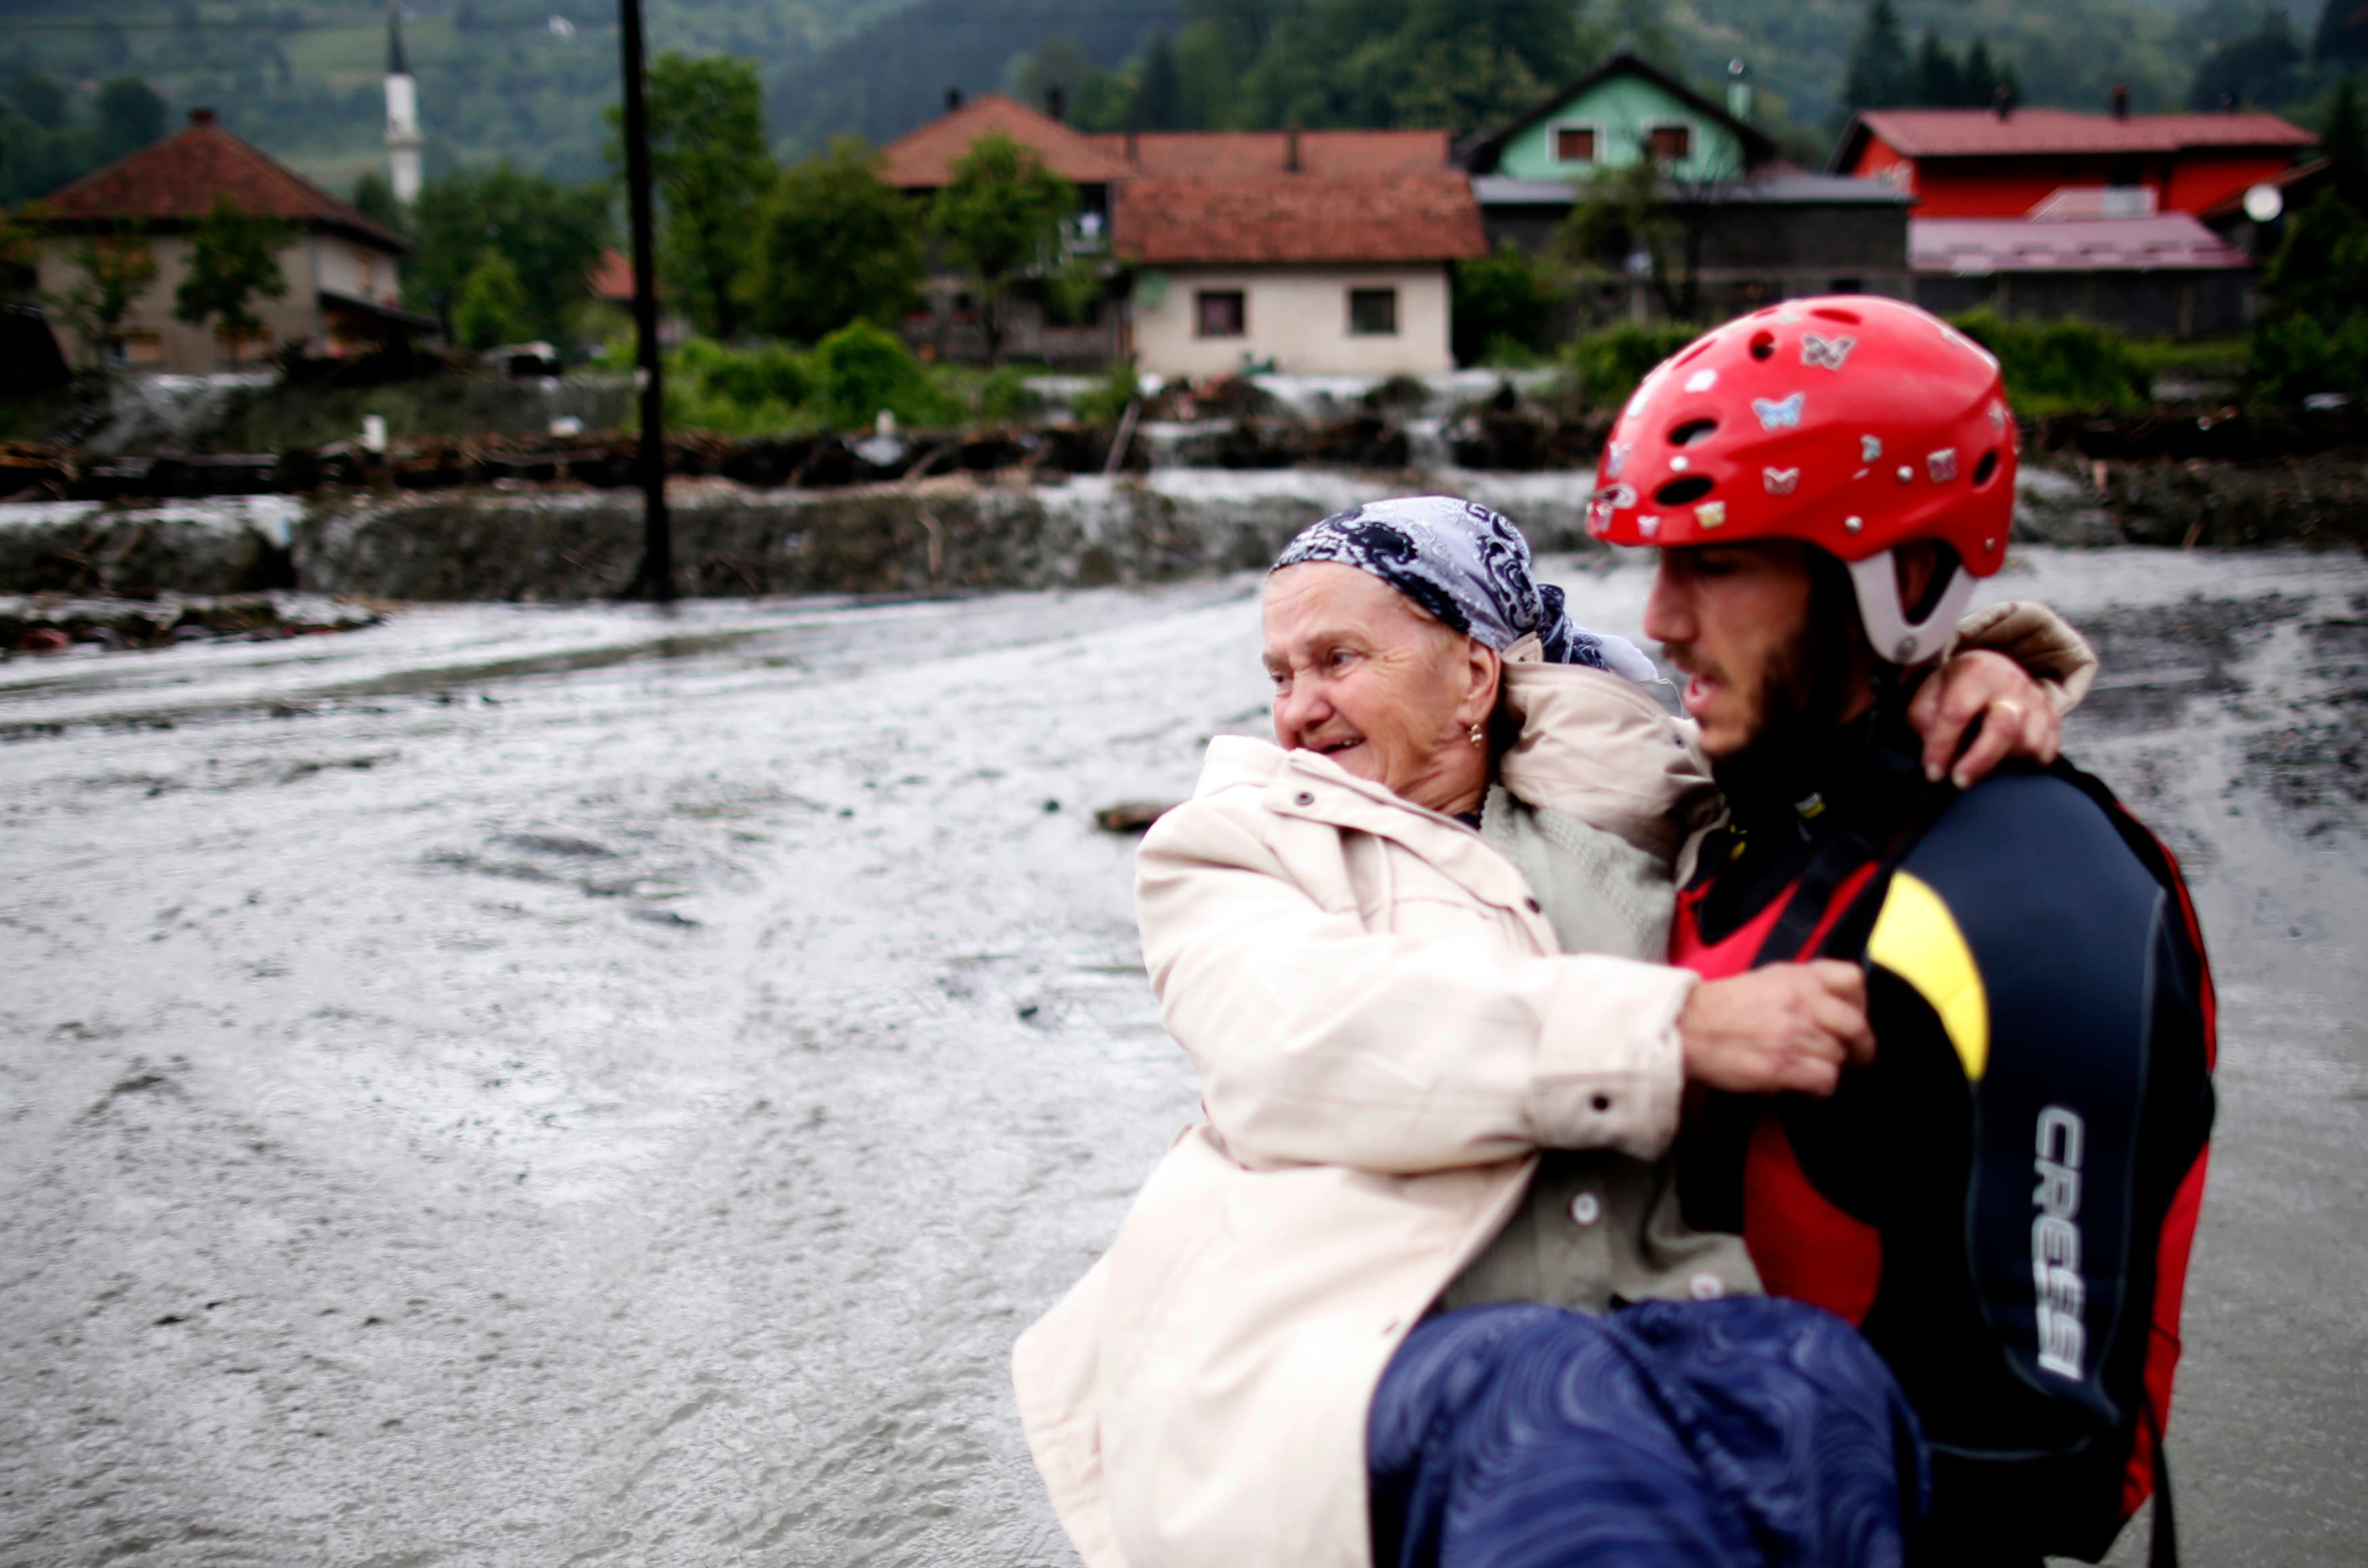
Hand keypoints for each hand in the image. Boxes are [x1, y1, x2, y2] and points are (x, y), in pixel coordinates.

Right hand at [1678, 962, 1874, 1097]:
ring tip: (1813, 1072)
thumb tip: (1830, 1004)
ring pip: (1841, 1056)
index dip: (1861, 1004)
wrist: (1684, 1028)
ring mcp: (1795, 1033)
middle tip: (1852, 1059)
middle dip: (1859, 1048)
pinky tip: (1807, 1089)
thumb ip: (1801, 986)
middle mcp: (1801, 1001)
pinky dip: (1821, 1089)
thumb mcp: (1765, 980)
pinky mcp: (1785, 1065)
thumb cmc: (1717, 1008)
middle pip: (1857, 1026)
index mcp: (1797, 977)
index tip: (1854, 1018)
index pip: (1854, 980)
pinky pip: (1826, 1079)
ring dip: (1832, 1069)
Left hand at [1910, 649, 2060, 788]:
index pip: (1956, 713)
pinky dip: (2025, 763)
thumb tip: (1935, 751)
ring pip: (2028, 745)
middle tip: (1959, 782)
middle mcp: (2012, 684)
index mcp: (1976, 671)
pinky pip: (2045, 753)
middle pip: (2002, 729)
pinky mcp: (2053, 719)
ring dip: (2002, 762)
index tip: (1933, 773)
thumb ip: (1924, 720)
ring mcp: (2037, 702)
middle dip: (1978, 762)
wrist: (1993, 672)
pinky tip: (2005, 758)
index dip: (1941, 747)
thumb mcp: (1930, 694)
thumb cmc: (1957, 688)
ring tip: (1980, 761)